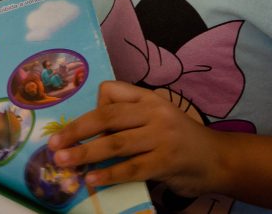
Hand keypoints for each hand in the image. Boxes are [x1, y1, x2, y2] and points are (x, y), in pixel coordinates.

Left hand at [47, 81, 221, 197]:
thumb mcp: (157, 118)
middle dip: (76, 130)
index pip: (112, 91)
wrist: (216, 159)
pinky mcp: (166, 161)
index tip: (74, 125)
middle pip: (107, 116)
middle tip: (54, 144)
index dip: (90, 106)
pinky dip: (109, 174)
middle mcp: (155, 112)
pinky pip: (131, 167)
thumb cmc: (180, 140)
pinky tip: (92, 179)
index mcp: (149, 98)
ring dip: (85, 153)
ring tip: (64, 162)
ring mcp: (162, 136)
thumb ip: (129, 118)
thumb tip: (89, 131)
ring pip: (115, 142)